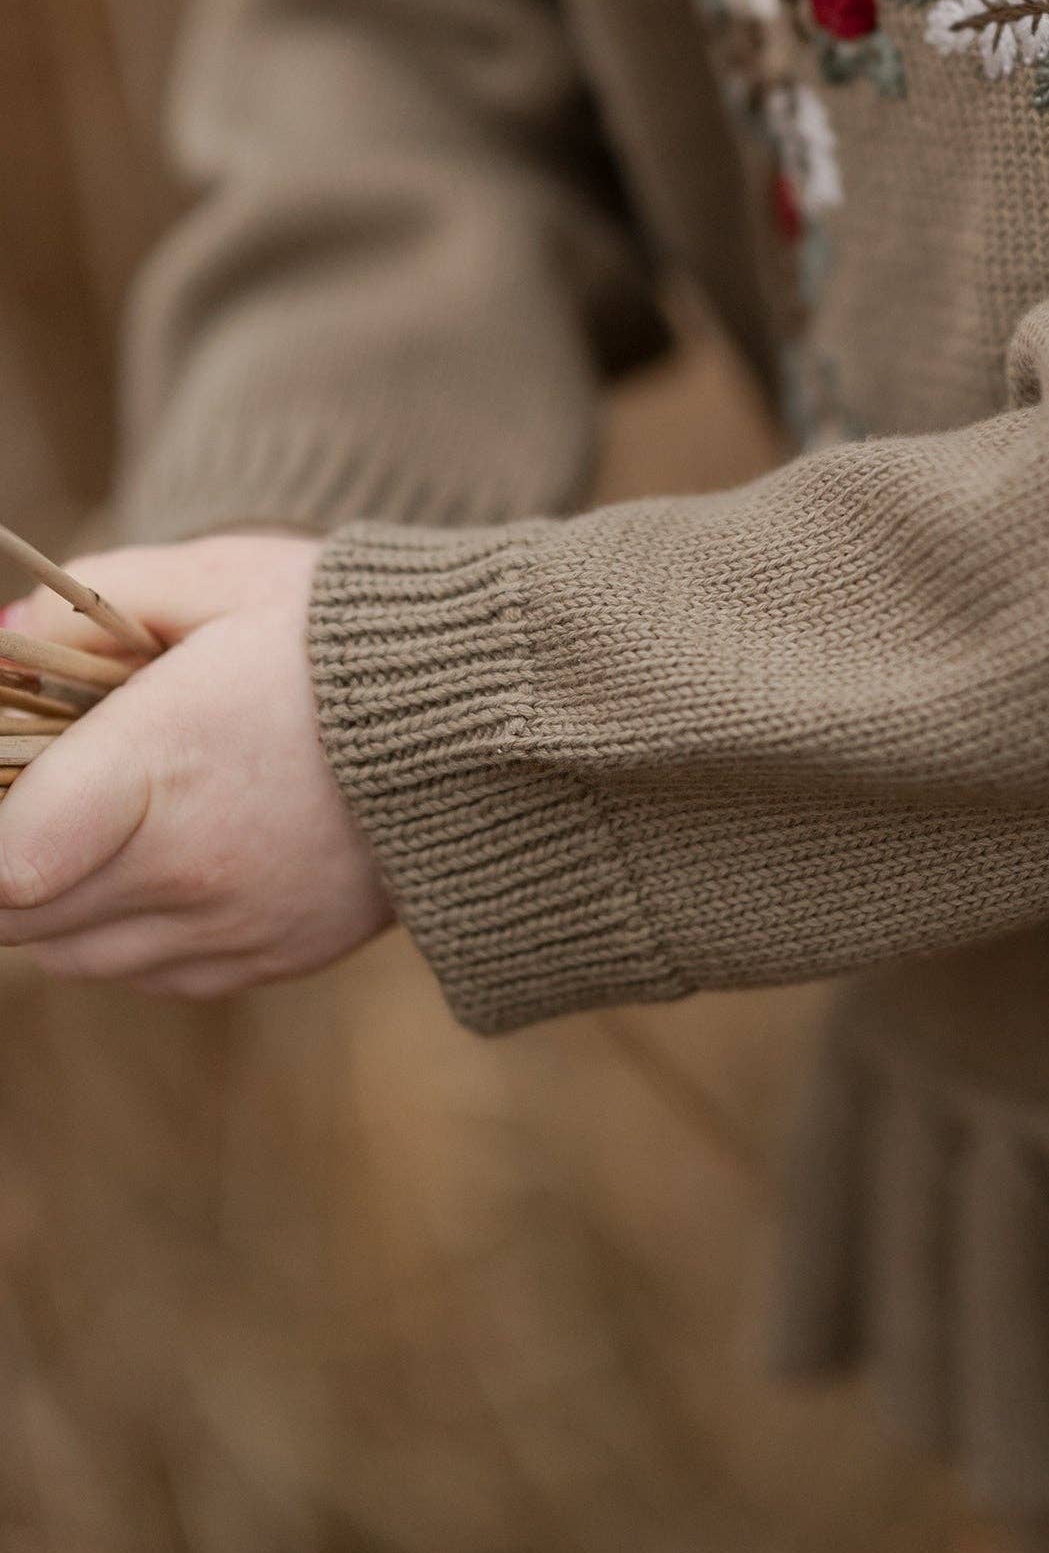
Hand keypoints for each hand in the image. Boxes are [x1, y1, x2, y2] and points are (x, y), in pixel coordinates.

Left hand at [0, 534, 393, 997]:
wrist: (495, 718)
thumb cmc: (349, 632)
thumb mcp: (228, 578)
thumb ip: (102, 596)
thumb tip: (4, 635)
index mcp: (161, 762)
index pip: (3, 864)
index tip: (3, 782)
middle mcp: (188, 866)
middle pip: (20, 917)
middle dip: (10, 858)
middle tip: (44, 792)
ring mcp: (233, 925)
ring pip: (75, 954)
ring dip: (60, 900)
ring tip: (105, 823)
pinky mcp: (275, 958)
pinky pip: (151, 974)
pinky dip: (130, 932)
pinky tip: (167, 862)